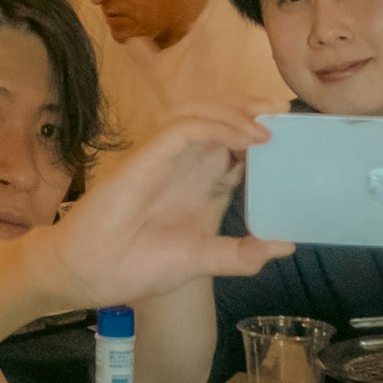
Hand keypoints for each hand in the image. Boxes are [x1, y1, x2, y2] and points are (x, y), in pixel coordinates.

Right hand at [39, 111, 291, 306]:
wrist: (89, 274)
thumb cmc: (138, 266)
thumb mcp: (203, 262)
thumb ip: (241, 255)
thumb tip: (287, 245)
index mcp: (200, 185)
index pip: (236, 147)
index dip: (261, 136)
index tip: (292, 135)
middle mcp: (185, 165)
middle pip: (222, 120)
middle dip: (254, 109)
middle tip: (286, 108)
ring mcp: (165, 158)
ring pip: (202, 112)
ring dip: (236, 111)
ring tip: (268, 120)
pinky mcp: (146, 158)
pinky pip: (184, 128)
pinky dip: (216, 126)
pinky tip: (243, 138)